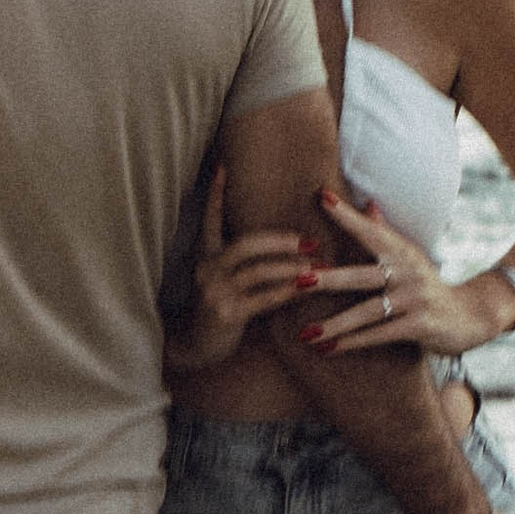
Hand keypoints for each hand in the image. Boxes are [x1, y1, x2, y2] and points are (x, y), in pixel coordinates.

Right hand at [169, 161, 378, 376]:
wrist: (198, 348)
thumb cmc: (222, 311)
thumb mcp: (227, 283)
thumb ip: (250, 263)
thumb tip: (284, 246)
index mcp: (207, 257)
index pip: (210, 219)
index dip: (215, 194)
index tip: (221, 165)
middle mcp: (207, 269)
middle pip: (245, 243)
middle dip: (280, 240)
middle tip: (309, 241)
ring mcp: (215, 291)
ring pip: (257, 270)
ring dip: (290, 266)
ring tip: (316, 265)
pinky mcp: (225, 313)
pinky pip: (263, 297)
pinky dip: (287, 291)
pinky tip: (306, 288)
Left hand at [301, 189, 498, 361]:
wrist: (472, 316)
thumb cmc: (429, 286)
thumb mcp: (410, 258)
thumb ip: (386, 233)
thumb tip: (367, 203)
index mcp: (403, 252)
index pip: (371, 230)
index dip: (347, 215)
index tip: (321, 196)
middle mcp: (409, 272)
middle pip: (362, 275)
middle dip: (329, 278)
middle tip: (298, 280)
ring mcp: (415, 299)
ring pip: (368, 311)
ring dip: (336, 324)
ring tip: (306, 333)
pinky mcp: (420, 325)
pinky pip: (381, 335)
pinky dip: (354, 343)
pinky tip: (329, 348)